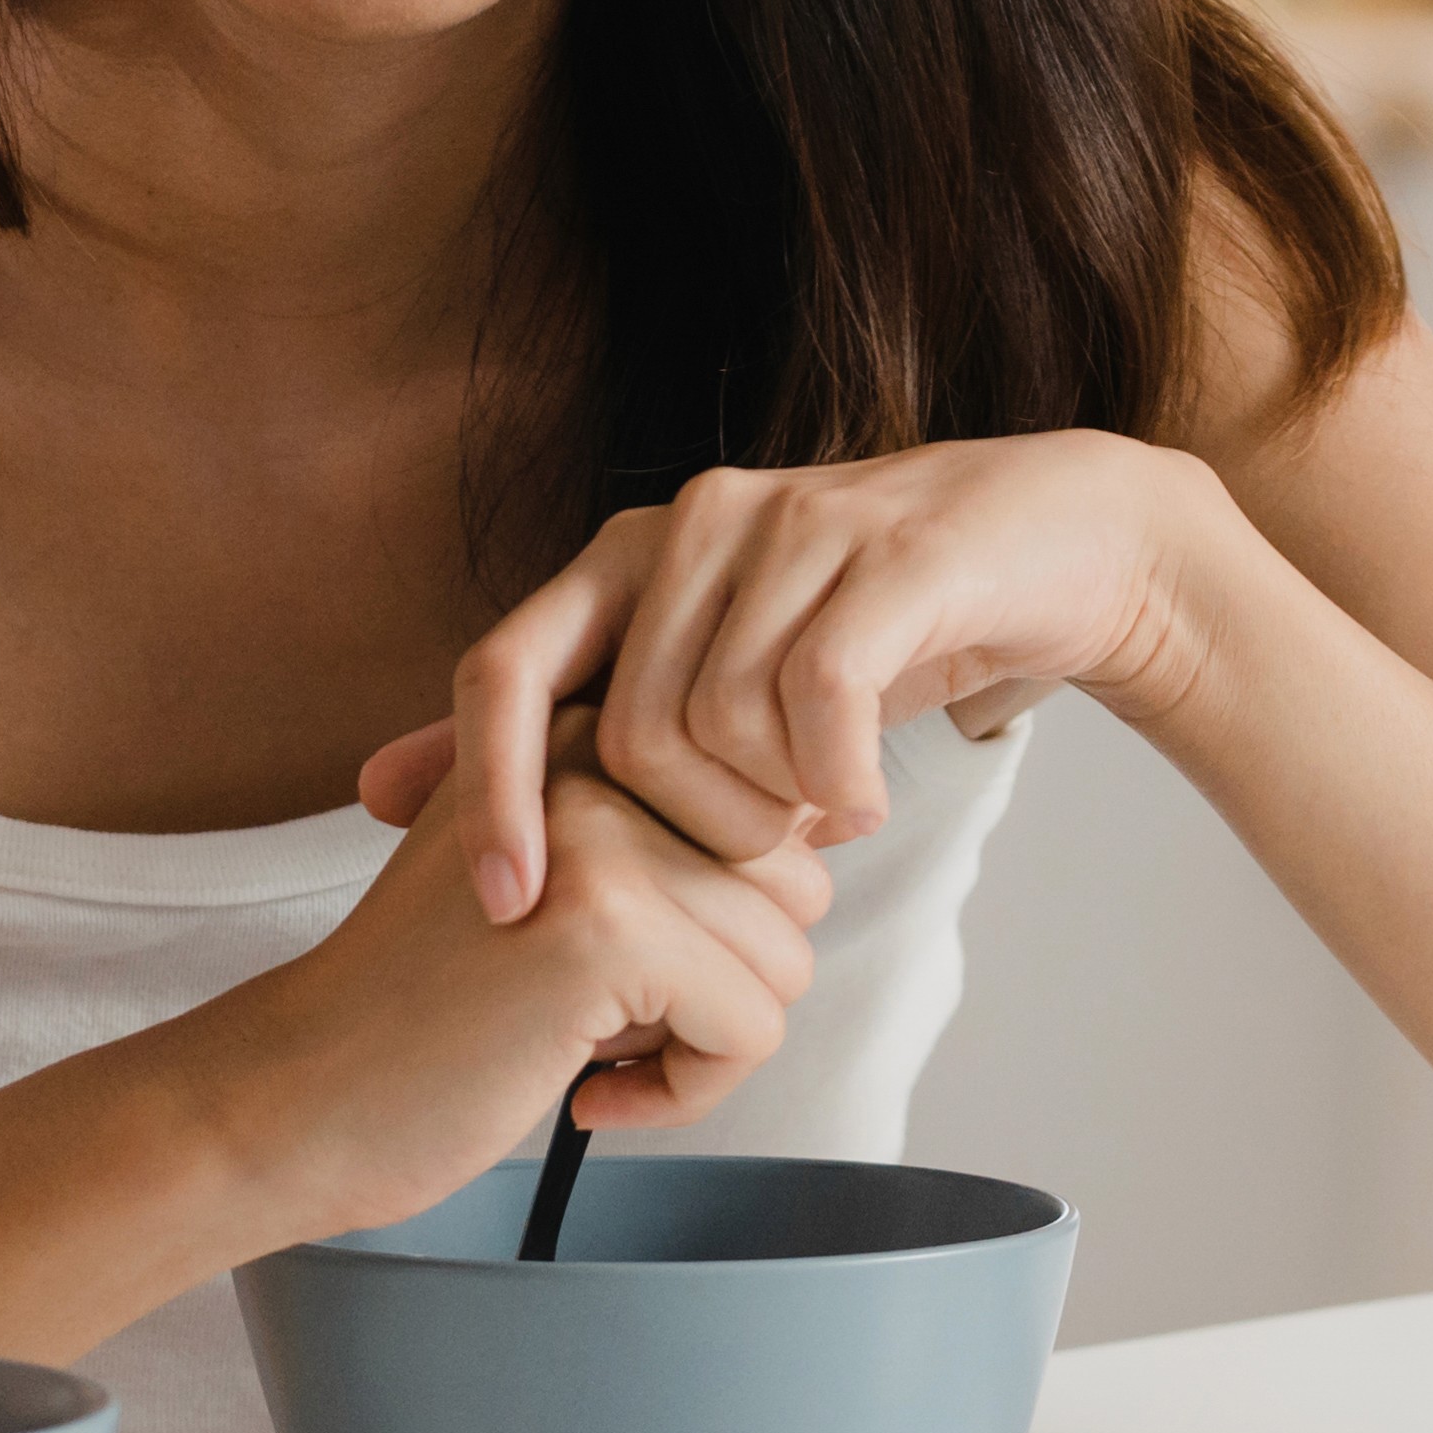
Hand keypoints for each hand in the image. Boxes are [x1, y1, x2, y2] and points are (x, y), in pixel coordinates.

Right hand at [206, 731, 839, 1245]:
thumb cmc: (421, 1011)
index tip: (622, 969)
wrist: (297, 1095)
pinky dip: (690, 1091)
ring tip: (590, 1052)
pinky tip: (589, 1092)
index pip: (763, 811)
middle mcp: (593, 758)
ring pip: (787, 957)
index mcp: (574, 729)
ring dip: (708, 1043)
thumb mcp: (541, 877)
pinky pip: (751, 1028)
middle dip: (727, 981)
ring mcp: (601, 836)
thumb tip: (828, 826)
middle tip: (608, 1024)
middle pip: (794, 881)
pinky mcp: (608, 927)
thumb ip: (656, 833)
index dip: (720, 919)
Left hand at [402, 436, 1200, 918]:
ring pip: (717, 729)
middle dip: (683, 835)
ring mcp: (787, 525)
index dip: (485, 794)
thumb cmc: (870, 636)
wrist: (1056, 543)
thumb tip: (376, 791)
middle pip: (620, 735)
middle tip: (756, 850)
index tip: (507, 909)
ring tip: (822, 811)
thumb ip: (550, 735)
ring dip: (774, 812)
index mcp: (625, 555)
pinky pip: (816, 705)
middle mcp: (687, 522)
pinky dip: (839, 783)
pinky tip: (864, 797)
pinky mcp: (883, 553)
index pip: (501, 669)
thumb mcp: (703, 686)